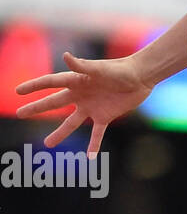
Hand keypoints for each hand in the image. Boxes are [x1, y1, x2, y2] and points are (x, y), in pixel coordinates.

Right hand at [14, 51, 153, 157]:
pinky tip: (89, 157)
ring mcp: (91, 107)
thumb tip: (65, 56)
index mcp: (76, 80)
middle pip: (54, 103)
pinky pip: (97, 133)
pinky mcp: (105, 116)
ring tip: (48, 144)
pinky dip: (94, 145)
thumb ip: (82, 66)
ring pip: (71, 122)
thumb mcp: (100, 69)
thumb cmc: (120, 69)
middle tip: (20, 113)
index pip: (50, 83)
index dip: (34, 86)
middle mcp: (80, 94)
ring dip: (60, 133)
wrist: (140, 77)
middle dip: (36, 108)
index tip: (18, 91)